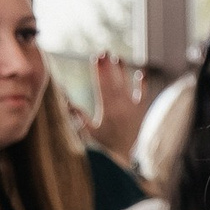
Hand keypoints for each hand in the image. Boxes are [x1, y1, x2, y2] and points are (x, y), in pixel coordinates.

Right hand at [86, 52, 149, 167]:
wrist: (125, 157)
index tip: (95, 58)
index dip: (99, 71)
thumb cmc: (104, 144)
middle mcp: (121, 107)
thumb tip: (66, 100)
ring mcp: (132, 109)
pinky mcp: (141, 112)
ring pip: (126, 86)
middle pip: (113, 82)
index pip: (102, 86)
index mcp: (107, 110)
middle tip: (104, 52)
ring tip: (117, 57)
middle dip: (108, 66)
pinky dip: (142, 84)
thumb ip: (78, 115)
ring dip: (122, 71)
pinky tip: (141, 72)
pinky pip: (143, 96)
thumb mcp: (88, 131)